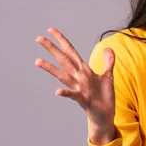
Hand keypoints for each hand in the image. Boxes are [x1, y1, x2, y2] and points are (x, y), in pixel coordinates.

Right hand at [35, 27, 115, 142]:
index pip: (70, 51)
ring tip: (37, 61)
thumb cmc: (104, 97)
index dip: (61, 40)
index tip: (50, 30)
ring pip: (63, 75)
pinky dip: (65, 93)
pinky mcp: (83, 99)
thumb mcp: (108, 76)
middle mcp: (78, 77)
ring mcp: (78, 88)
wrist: (104, 115)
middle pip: (63, 59)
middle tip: (38, 38)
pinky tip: (57, 91)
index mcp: (83, 70)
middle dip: (51, 49)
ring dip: (50, 68)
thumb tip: (108, 47)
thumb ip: (108, 62)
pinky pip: (73, 95)